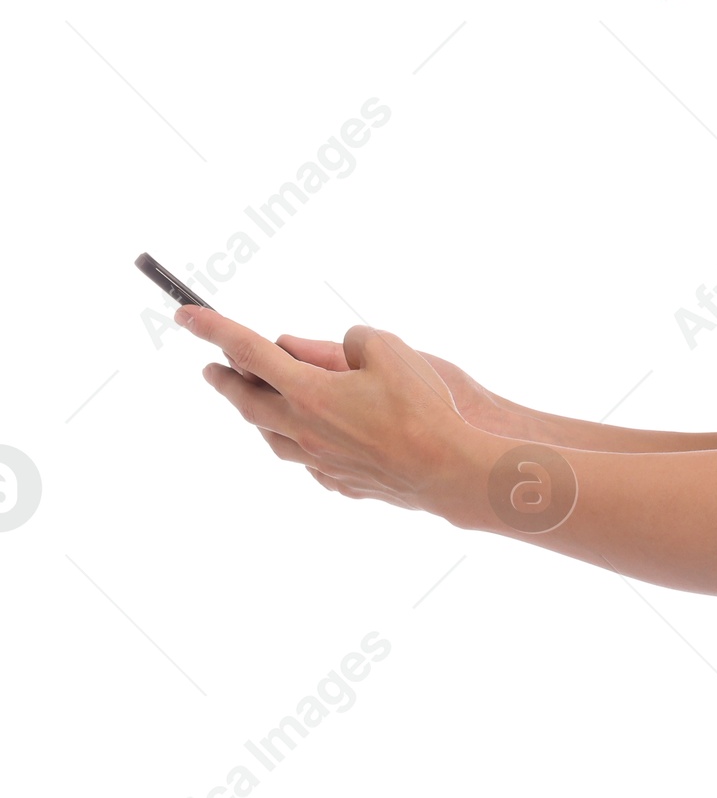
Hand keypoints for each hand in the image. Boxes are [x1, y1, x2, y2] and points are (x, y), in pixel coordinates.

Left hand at [180, 307, 473, 512]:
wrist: (448, 471)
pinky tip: (308, 438)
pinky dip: (296, 442)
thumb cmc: (422, 408)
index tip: (186, 315)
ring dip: (257, 415)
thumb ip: (352, 341)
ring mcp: (319, 462)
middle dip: (226, 382)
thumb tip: (336, 349)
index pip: (249, 353)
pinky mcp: (341, 482)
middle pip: (249, 402)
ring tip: (255, 402)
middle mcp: (304, 430)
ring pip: (272, 437)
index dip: (214, 330)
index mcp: (309, 392)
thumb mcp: (389, 349)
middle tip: (210, 368)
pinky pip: (304, 460)